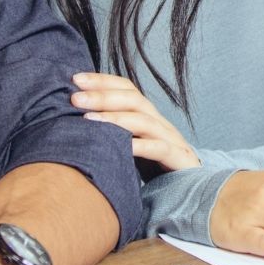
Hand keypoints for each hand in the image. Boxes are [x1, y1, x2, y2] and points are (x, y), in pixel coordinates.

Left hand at [71, 72, 200, 170]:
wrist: (190, 185)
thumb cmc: (153, 164)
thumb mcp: (130, 143)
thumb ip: (111, 131)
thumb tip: (73, 120)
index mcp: (147, 114)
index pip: (126, 88)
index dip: (102, 80)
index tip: (75, 79)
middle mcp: (159, 121)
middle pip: (133, 99)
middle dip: (102, 96)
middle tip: (75, 98)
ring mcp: (170, 138)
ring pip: (143, 121)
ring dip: (115, 118)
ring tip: (88, 119)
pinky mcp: (178, 158)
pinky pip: (158, 149)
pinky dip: (140, 146)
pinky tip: (121, 147)